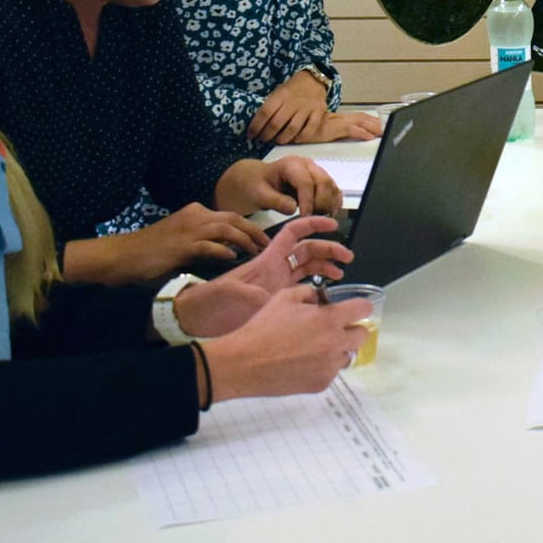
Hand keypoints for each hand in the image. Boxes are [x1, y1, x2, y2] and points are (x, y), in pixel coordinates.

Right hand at [69, 203, 268, 283]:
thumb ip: (204, 243)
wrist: (123, 255)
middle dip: (254, 231)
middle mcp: (194, 216)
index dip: (249, 227)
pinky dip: (223, 251)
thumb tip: (230, 253)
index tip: (262, 240)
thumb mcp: (183, 242)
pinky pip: (209, 246)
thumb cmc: (152, 252)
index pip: (230, 216)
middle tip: (267, 246)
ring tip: (257, 252)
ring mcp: (188, 230)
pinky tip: (233, 258)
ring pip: (226, 229)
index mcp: (195, 212)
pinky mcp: (181, 246)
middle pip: (233, 219)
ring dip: (245, 241)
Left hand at [175, 215, 352, 337]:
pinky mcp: (275, 301)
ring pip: (306, 269)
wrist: (195, 320)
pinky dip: (315, 288)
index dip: (312, 224)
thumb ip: (255, 295)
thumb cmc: (211, 303)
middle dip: (328, 249)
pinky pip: (301, 289)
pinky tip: (324, 295)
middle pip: (306, 251)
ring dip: (325, 267)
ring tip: (341, 275)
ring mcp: (275, 286)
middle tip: (348, 257)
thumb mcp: (231, 294)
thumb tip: (276, 300)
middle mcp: (274, 270)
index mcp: (266, 261)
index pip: (293, 234)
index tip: (332, 223)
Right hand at [198, 287, 371, 398]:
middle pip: (362, 335)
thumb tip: (321, 299)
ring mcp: (330, 367)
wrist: (244, 363)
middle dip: (350, 328)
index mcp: (330, 320)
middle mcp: (336, 344)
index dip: (358, 307)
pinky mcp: (321, 384)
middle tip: (332, 328)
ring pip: (347, 354)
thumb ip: (310, 293)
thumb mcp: (285, 297)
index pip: (364, 310)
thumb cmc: (263, 327)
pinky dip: (323, 365)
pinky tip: (303, 362)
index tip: (351, 309)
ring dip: (337, 348)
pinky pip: (332, 371)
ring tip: (313, 346)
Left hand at [217, 155, 342, 216]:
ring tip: (318, 218)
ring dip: (329, 204)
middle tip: (312, 220)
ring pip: (331, 186)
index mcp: (290, 164)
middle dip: (321, 203)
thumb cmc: (257, 186)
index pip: (305, 182)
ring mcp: (316, 171)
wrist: (258, 180)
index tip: (305, 218)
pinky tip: (328, 214)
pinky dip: (334, 202)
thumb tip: (294, 208)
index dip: (308, 201)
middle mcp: (307, 164)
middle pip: (324, 182)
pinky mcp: (321, 179)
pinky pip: (334, 190)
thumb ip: (275, 201)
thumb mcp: (259, 195)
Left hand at [247, 71, 331, 144]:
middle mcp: (293, 102)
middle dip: (266, 135)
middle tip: (263, 139)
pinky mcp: (319, 113)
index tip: (251, 135)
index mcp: (281, 95)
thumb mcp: (278, 92)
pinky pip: (310, 129)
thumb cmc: (292, 89)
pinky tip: (294, 140)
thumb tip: (258, 124)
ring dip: (282, 138)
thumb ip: (271, 106)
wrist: (314, 79)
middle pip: (277, 123)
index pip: (265, 112)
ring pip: (292, 128)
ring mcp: (307, 108)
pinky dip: (301, 138)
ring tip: (277, 141)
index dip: (256, 126)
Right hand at [295, 111, 382, 144]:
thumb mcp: (324, 130)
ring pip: (361, 122)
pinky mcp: (333, 128)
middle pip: (363, 118)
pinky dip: (362, 132)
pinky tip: (369, 137)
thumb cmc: (307, 128)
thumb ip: (335, 131)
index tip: (383, 125)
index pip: (360, 117)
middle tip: (389, 129)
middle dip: (377, 123)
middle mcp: (341, 118)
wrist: (293, 122)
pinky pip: (351, 129)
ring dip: (374, 127)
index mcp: (340, 118)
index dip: (372, 121)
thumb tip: (346, 135)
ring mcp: (338, 121)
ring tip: (384, 133)